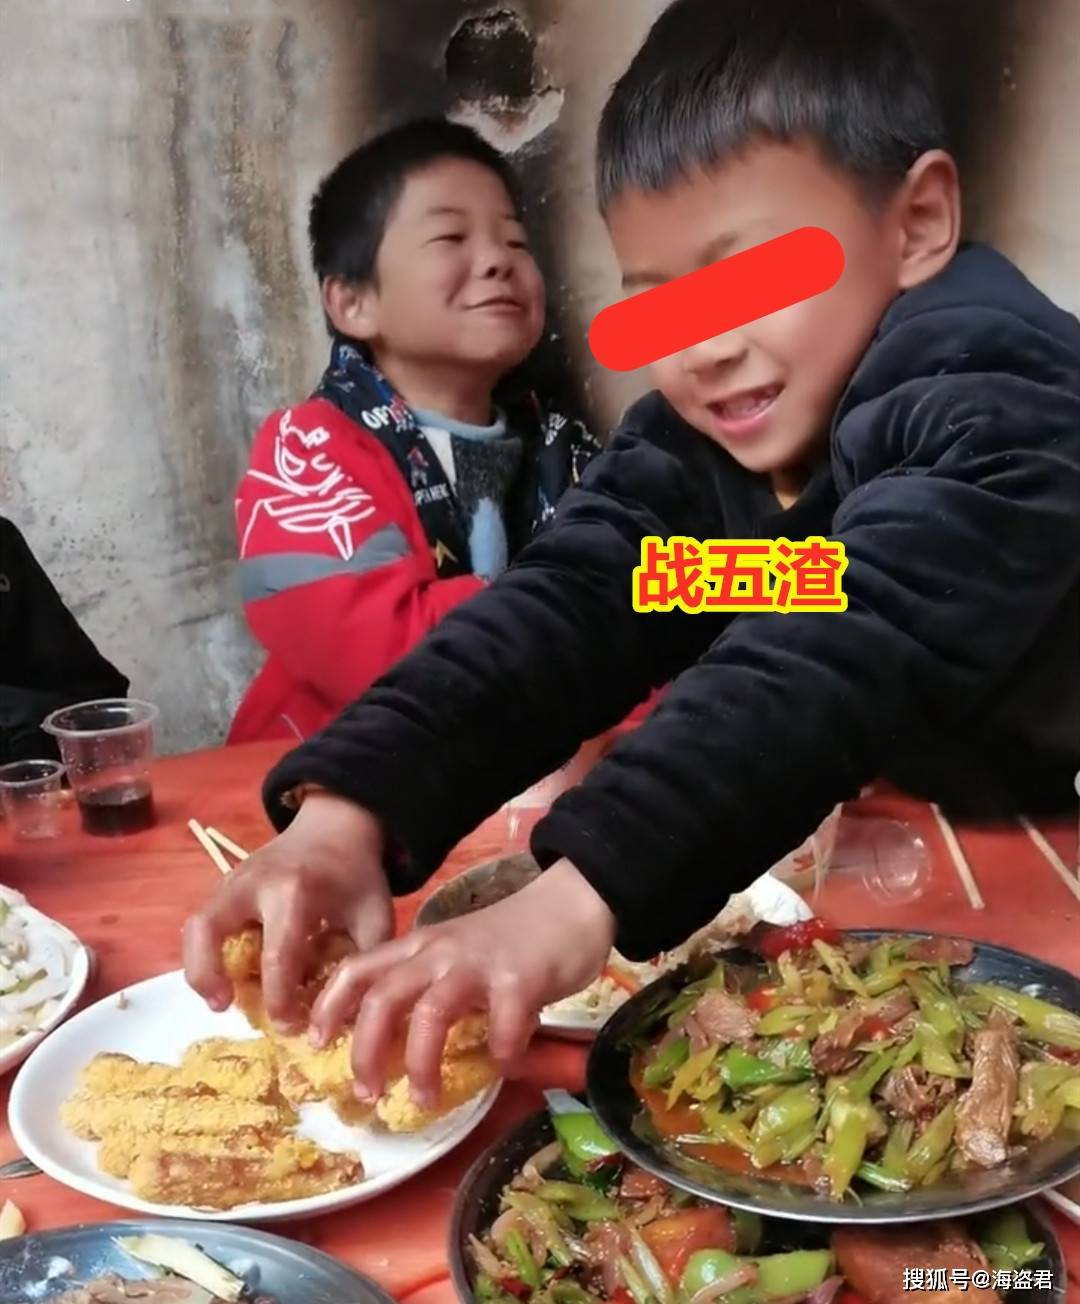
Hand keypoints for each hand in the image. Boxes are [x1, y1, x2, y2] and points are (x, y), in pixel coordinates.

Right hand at [183, 792, 393, 1028]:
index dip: (280, 1000)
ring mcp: (232, 881)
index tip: (291, 1027)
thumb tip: (347, 1020)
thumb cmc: (356, 875)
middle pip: (208, 929)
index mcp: (295, 892)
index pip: (277, 956)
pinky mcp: (224, 885)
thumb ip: (364, 964)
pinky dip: (207, 953)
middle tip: (227, 1008)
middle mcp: (253, 884)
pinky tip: (227, 976)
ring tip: (219, 999)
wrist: (336, 825)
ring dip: (199, 967)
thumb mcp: (375, 915)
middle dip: (209, 976)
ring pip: (196, 926)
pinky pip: (204, 923)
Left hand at [310, 858, 616, 1104]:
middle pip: (383, 997)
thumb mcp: (458, 952)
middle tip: (366, 1093)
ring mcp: (480, 965)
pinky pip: (502, 1026)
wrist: (573, 902)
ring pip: (430, 1013)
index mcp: (420, 946)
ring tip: (425, 1100)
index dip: (330, 1006)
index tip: (315, 1043)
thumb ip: (431, 984)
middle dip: (365, 1050)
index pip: (357, 969)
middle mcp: (441, 952)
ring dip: (421, 1063)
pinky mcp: (520, 980)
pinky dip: (499, 1053)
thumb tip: (401, 1043)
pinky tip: (505, 1065)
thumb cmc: (514, 936)